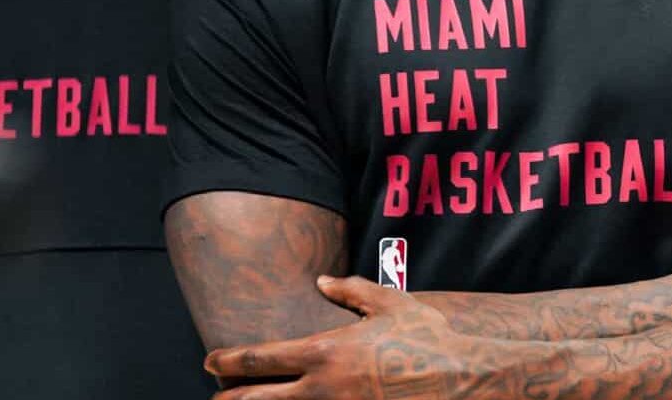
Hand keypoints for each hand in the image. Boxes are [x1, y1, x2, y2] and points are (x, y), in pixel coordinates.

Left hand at [206, 275, 510, 398]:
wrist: (460, 377)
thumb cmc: (425, 337)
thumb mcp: (390, 302)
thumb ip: (351, 291)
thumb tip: (323, 283)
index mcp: (325, 352)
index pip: (263, 359)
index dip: (230, 362)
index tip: (211, 361)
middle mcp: (323, 387)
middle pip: (260, 399)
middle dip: (232, 397)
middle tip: (214, 395)